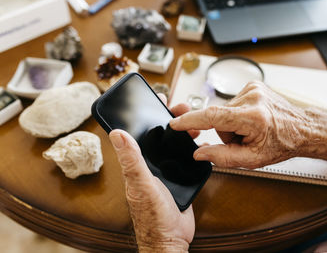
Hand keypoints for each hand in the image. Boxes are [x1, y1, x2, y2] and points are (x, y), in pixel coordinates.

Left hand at [109, 96, 195, 251]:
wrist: (171, 238)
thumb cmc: (152, 216)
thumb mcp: (141, 185)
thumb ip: (131, 160)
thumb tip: (116, 133)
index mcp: (137, 164)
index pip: (138, 132)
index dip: (145, 113)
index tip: (155, 98)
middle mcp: (149, 165)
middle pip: (159, 134)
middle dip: (171, 118)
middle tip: (182, 107)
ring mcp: (165, 171)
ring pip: (173, 144)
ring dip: (183, 131)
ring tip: (195, 123)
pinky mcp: (179, 177)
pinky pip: (185, 157)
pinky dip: (192, 147)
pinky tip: (200, 142)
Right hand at [170, 81, 310, 168]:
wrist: (302, 129)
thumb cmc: (282, 143)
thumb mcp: (253, 159)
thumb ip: (222, 157)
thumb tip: (199, 152)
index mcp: (253, 117)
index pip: (212, 117)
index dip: (190, 120)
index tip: (175, 123)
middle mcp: (252, 98)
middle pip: (217, 117)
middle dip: (225, 131)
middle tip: (243, 138)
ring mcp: (253, 88)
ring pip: (224, 110)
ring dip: (231, 123)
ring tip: (250, 129)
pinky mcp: (253, 85)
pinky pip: (232, 103)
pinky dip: (237, 114)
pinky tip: (251, 119)